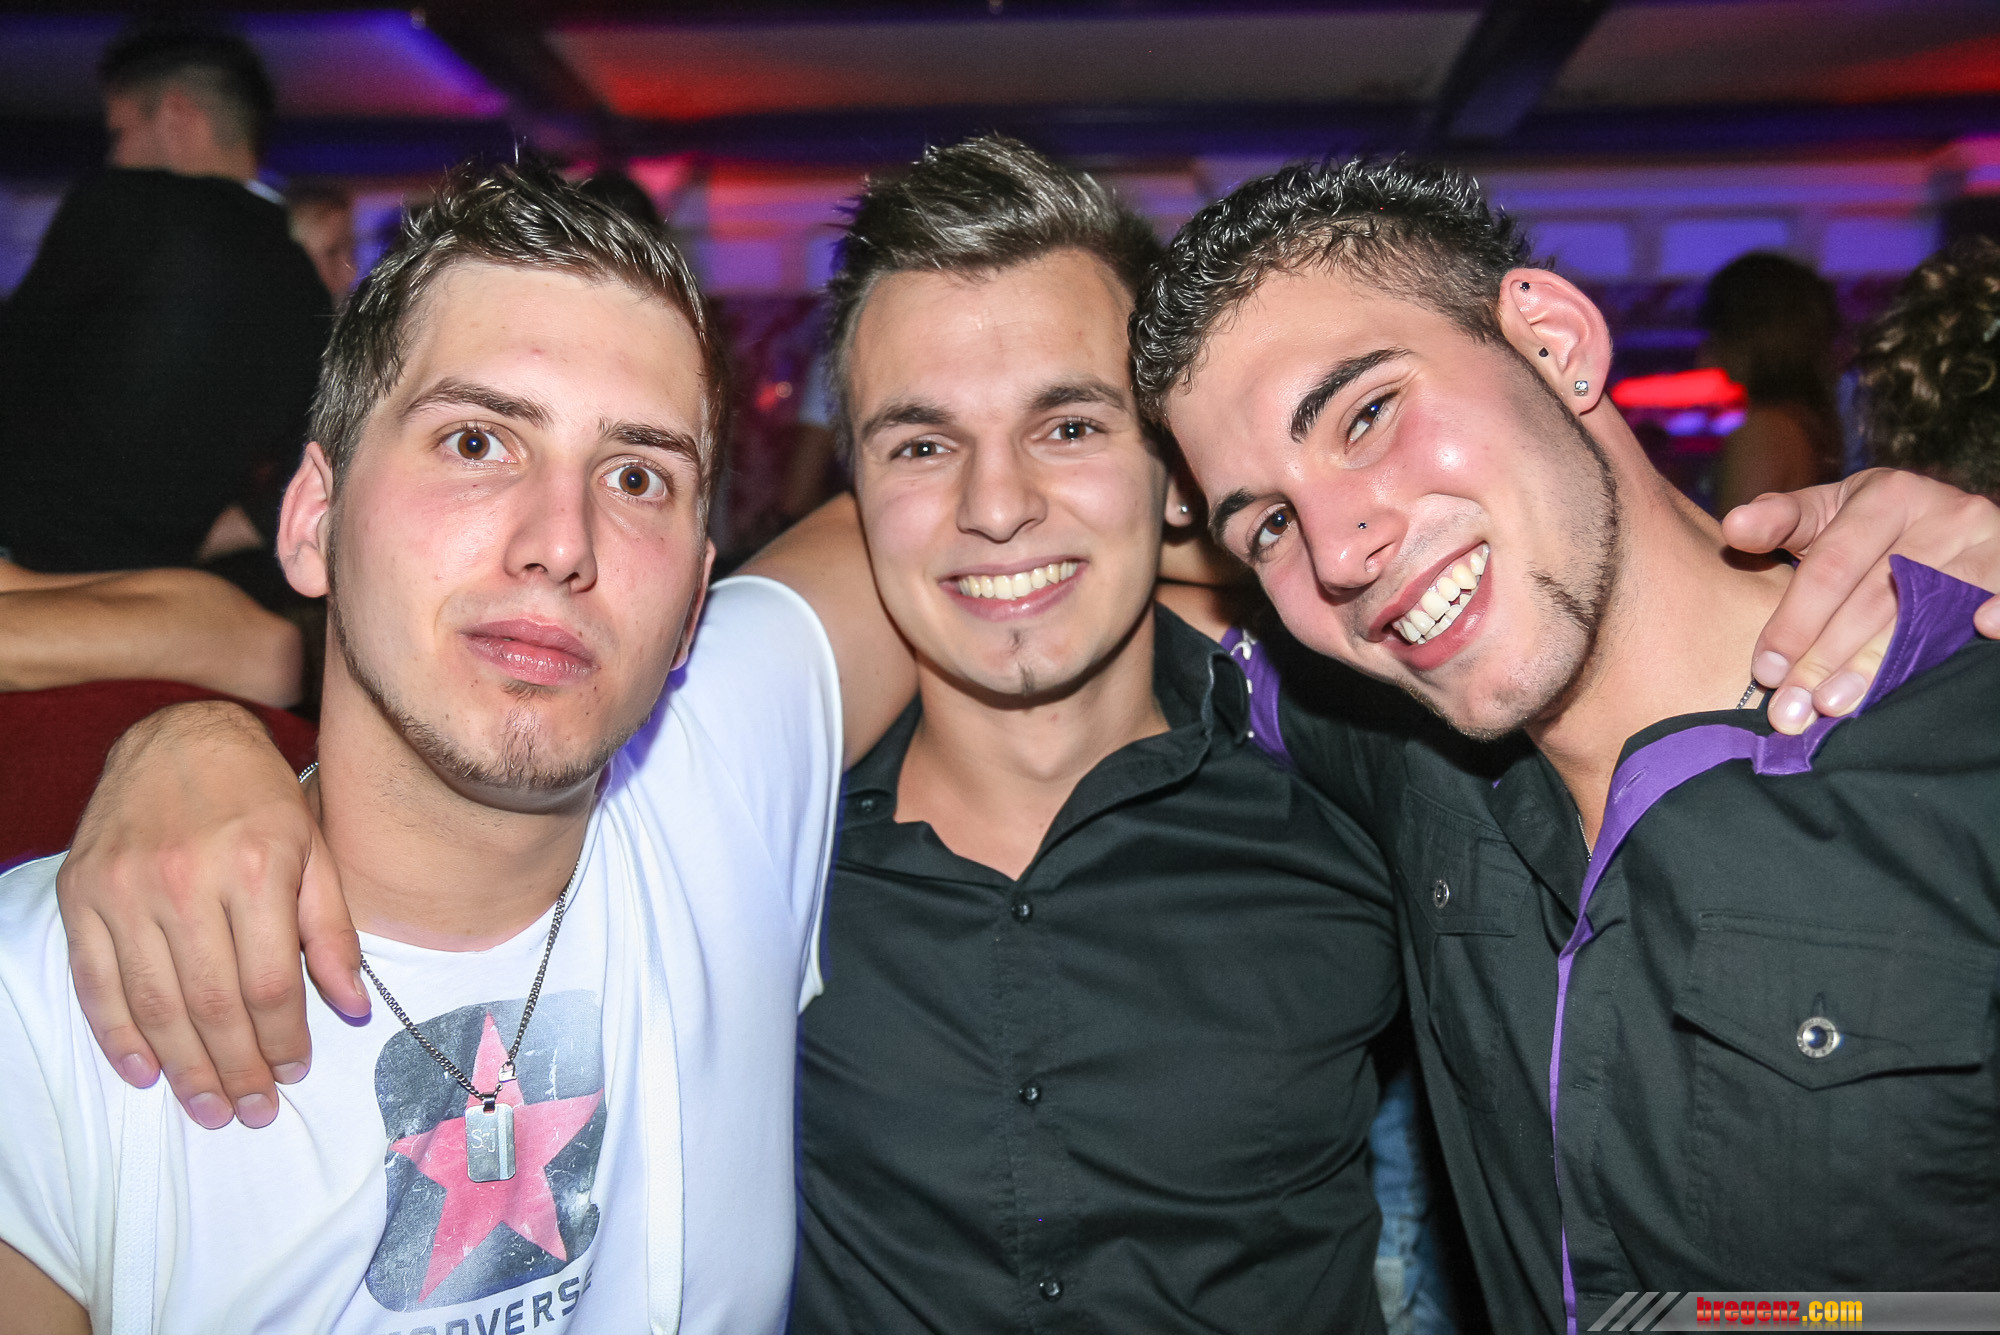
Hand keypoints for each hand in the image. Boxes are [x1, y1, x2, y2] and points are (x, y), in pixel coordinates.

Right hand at [55, 701, 365, 1129]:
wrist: (179, 732)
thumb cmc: (260, 796)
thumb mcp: (315, 849)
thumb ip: (333, 931)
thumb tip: (351, 1009)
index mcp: (254, 868)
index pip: (270, 983)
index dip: (283, 1039)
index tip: (295, 1073)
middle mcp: (185, 880)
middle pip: (212, 1004)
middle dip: (236, 1070)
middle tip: (253, 1112)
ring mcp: (124, 888)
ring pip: (155, 1004)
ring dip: (183, 1068)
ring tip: (210, 1107)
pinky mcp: (80, 892)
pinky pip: (96, 981)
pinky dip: (118, 1035)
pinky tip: (146, 1071)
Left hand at [1723, 468, 1999, 733]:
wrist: (1950, 520)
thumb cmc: (1870, 529)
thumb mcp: (1827, 514)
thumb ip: (1781, 523)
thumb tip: (1734, 528)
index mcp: (1884, 495)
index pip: (1829, 568)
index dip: (1794, 622)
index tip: (1765, 671)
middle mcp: (1940, 512)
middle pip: (1875, 597)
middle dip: (1827, 658)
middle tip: (1795, 708)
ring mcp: (1984, 539)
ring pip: (1930, 610)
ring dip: (1882, 663)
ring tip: (1839, 705)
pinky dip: (1998, 609)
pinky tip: (1982, 630)